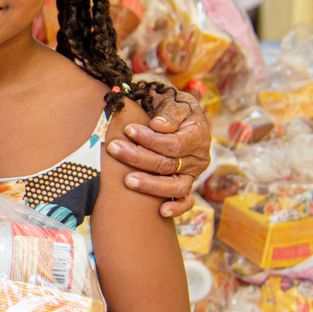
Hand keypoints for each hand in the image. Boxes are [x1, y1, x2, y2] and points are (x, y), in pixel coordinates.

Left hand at [106, 89, 208, 217]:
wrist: (180, 115)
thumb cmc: (172, 106)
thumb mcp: (174, 100)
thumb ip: (169, 112)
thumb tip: (158, 126)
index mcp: (197, 134)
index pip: (174, 144)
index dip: (151, 139)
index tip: (128, 129)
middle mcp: (198, 157)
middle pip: (168, 164)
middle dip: (138, 157)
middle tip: (114, 148)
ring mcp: (193, 174)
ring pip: (176, 186)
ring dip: (150, 184)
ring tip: (127, 180)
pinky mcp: (186, 184)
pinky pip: (186, 202)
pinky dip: (177, 208)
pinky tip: (161, 211)